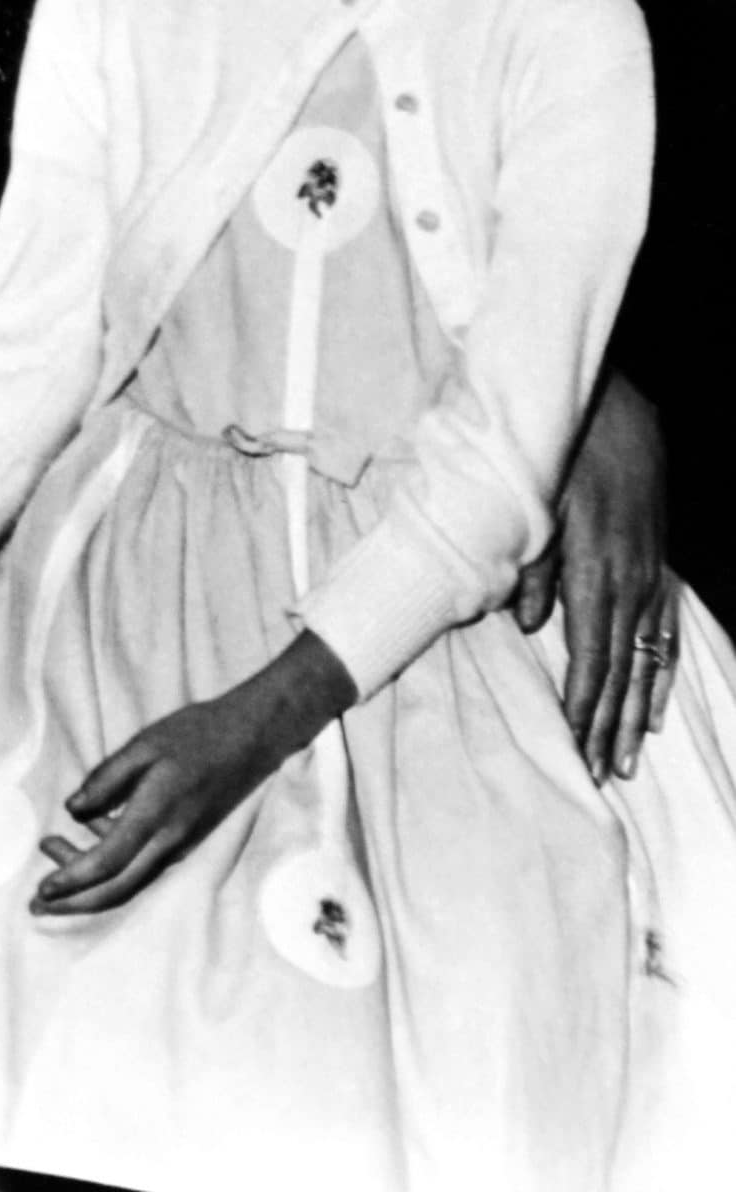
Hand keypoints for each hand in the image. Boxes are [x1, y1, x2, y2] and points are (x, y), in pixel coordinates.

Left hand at [34, 632, 355, 916]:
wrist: (250, 739)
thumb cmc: (196, 734)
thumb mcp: (144, 745)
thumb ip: (107, 778)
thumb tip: (72, 809)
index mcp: (157, 816)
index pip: (108, 862)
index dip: (72, 879)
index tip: (42, 888)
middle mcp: (170, 842)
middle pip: (117, 889)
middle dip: (74, 902)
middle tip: (36, 903)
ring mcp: (179, 846)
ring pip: (129, 881)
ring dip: (88, 881)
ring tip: (51, 849)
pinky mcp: (183, 840)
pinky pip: (142, 864)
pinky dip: (110, 862)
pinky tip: (91, 831)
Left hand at [530, 370, 673, 782]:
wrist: (614, 414)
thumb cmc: (562, 457)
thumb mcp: (535, 506)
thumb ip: (532, 570)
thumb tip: (528, 626)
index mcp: (596, 576)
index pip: (588, 661)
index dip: (582, 710)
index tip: (575, 751)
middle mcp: (631, 586)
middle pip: (619, 673)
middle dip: (606, 728)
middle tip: (600, 777)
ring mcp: (650, 579)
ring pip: (644, 662)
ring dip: (633, 714)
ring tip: (627, 761)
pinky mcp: (657, 568)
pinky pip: (663, 635)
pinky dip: (658, 675)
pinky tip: (653, 706)